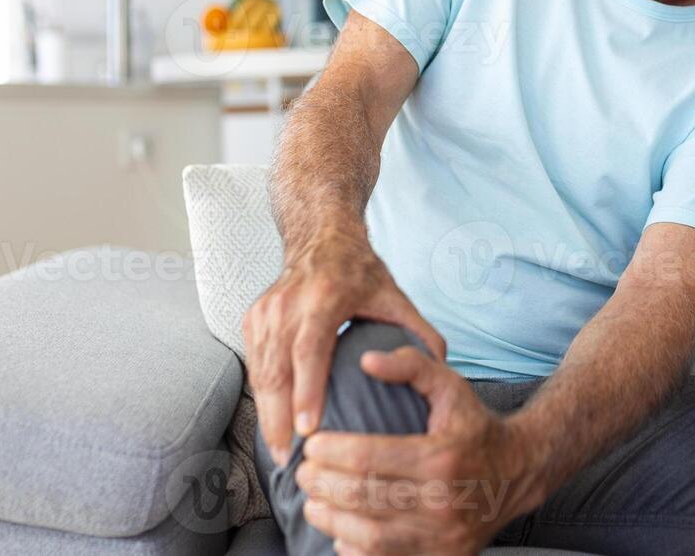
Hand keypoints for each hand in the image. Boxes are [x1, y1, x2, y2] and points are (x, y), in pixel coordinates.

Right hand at [243, 231, 445, 464]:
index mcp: (324, 297)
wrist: (319, 236)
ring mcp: (265, 312)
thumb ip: (419, 331)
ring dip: (267, 416)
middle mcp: (288, 304)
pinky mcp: (253, 319)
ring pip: (260, 373)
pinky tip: (274, 426)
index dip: (307, 392)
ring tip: (283, 453)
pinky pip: (255, 366)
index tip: (308, 430)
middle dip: (280, 420)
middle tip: (292, 459)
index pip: (310, 350)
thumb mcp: (394, 295)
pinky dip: (263, 398)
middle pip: (277, 370)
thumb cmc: (360, 270)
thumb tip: (441, 368)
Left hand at [296, 347, 544, 554]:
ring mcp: (443, 535)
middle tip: (303, 473)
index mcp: (442, 457)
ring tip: (313, 502)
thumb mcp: (450, 385)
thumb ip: (410, 365)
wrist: (518, 471)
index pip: (370, 458)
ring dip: (331, 519)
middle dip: (322, 485)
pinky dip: (355, 549)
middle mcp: (443, 500)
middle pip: (364, 497)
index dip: (332, 452)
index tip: (311, 445)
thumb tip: (366, 359)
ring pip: (370, 535)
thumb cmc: (474, 425)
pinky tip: (340, 532)